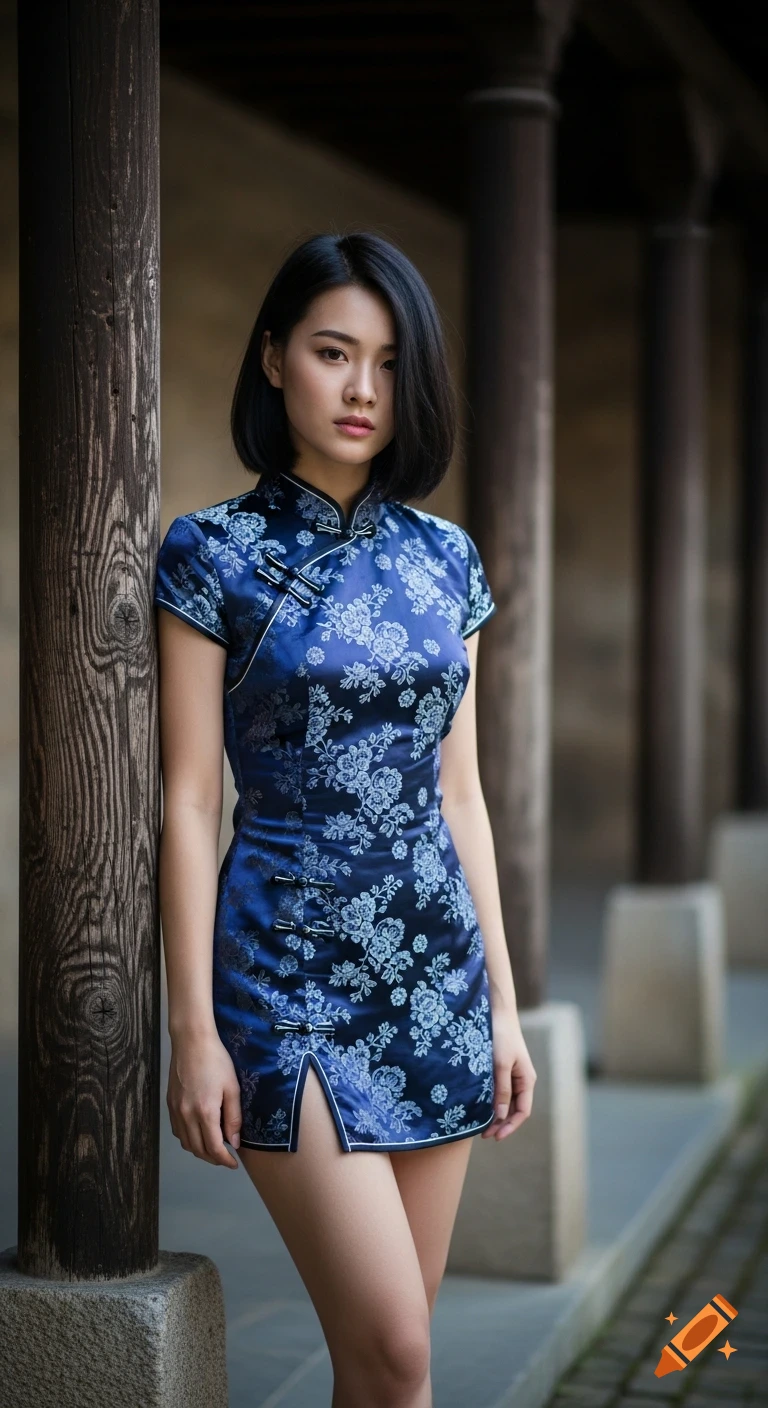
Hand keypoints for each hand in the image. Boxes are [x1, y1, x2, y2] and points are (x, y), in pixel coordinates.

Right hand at [167, 1029, 242, 1167]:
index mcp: (205, 1112)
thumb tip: (233, 1142)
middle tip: (226, 1158)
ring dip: (199, 1150)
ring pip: (185, 1142)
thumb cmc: (216, 1061)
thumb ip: (233, 1117)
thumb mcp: (232, 1087)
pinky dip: (188, 1139)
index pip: (213, 1148)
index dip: (224, 1160)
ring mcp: (176, 1110)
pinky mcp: (170, 1104)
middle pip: (197, 1149)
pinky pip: (177, 1131)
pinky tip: (198, 1133)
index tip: (233, 1163)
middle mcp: (186, 1115)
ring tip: (213, 1147)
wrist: (191, 1042)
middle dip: (212, 1158)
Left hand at [481, 1009, 536, 1141]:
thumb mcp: (501, 1064)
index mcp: (526, 1080)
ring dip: (495, 1114)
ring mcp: (512, 1074)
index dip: (510, 1126)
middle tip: (484, 1136)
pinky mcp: (502, 1068)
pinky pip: (499, 1091)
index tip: (495, 1137)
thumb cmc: (501, 1036)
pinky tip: (479, 1107)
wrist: (497, 1012)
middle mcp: (521, 1080)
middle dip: (501, 1123)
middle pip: (513, 1109)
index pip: (522, 1111)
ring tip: (480, 1126)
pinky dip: (491, 1101)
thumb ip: (502, 1089)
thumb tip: (500, 1115)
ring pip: (505, 1101)